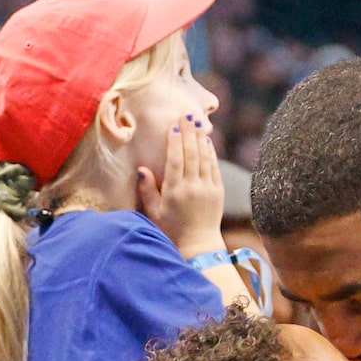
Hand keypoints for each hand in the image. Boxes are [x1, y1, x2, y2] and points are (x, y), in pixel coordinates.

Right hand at [136, 115, 224, 257]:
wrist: (199, 246)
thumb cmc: (172, 229)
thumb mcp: (154, 212)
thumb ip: (147, 190)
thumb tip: (142, 168)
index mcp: (175, 191)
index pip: (175, 159)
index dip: (175, 140)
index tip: (174, 125)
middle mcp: (193, 187)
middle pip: (191, 153)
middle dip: (189, 132)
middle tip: (186, 115)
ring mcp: (208, 189)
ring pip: (204, 157)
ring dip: (200, 138)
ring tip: (197, 122)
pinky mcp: (218, 191)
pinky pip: (214, 167)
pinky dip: (211, 152)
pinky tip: (207, 141)